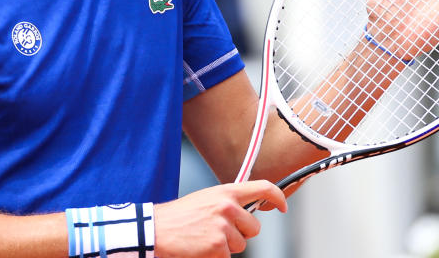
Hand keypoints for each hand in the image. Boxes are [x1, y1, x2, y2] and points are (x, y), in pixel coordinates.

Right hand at [154, 181, 286, 256]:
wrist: (157, 229)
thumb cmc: (179, 216)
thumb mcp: (206, 199)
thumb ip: (227, 202)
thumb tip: (246, 212)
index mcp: (226, 192)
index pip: (263, 188)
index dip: (277, 197)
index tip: (282, 206)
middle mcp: (228, 207)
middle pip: (254, 227)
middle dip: (241, 233)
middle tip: (219, 231)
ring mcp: (224, 227)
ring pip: (241, 244)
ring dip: (226, 246)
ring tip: (205, 238)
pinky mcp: (218, 246)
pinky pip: (227, 257)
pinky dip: (216, 256)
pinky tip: (201, 248)